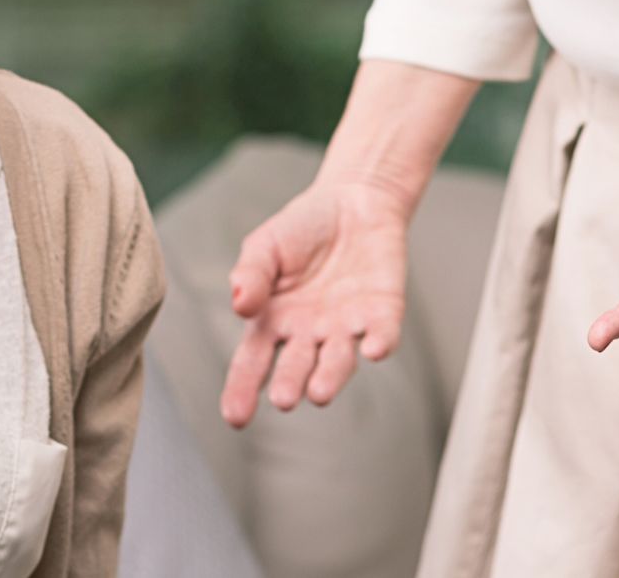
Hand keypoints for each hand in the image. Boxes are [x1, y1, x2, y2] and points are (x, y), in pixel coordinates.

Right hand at [220, 175, 412, 426]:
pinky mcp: (382, 312)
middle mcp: (309, 333)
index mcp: (274, 321)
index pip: (253, 362)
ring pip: (339, 361)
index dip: (243, 389)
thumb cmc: (303, 228)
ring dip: (331, 377)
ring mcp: (346, 326)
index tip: (236, 417)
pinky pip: (381, 334)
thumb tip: (238, 304)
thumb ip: (251, 274)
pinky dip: (379, 343)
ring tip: (318, 393)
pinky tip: (372, 349)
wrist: (354, 202)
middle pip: (296, 368)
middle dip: (290, 384)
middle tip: (284, 399)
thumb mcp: (265, 245)